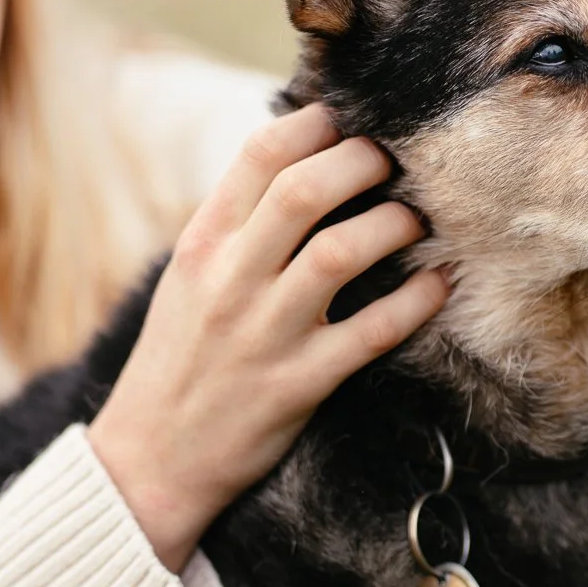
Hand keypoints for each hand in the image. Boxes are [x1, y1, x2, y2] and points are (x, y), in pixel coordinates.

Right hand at [89, 104, 447, 571]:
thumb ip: (238, 224)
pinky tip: (438, 283)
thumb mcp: (190, 277)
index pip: (259, 155)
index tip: (348, 124)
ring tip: (415, 221)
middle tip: (393, 165)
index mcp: (202, 244)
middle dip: (362, 163)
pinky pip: (372, 332)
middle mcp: (230, 280)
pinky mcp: (298, 385)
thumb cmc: (181, 358)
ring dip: (393, 225)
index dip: (315, 125)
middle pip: (304, 191)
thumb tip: (304, 162)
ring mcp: (265, 333)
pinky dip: (416, 301)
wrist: (149, 461)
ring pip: (341, 253)